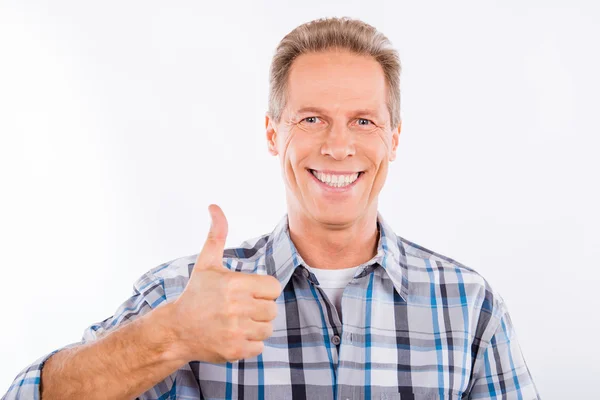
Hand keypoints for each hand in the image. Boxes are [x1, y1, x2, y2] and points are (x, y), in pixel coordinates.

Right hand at [170, 204, 281, 363]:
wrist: (176, 330)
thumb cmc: (196, 294)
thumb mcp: (207, 263)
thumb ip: (217, 234)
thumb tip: (215, 206)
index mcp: (234, 284)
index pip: (273, 287)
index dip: (263, 290)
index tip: (247, 292)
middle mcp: (236, 307)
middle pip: (272, 309)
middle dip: (259, 308)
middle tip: (240, 308)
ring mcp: (235, 330)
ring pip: (268, 328)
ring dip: (256, 326)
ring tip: (237, 322)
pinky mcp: (234, 350)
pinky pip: (259, 347)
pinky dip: (250, 343)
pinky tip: (233, 335)